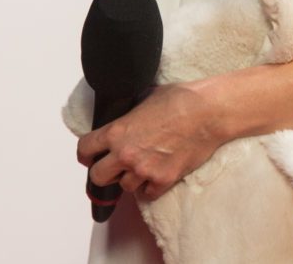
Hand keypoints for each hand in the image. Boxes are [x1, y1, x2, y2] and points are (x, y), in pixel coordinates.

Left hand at [77, 79, 227, 202]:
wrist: (207, 113)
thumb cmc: (180, 100)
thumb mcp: (144, 98)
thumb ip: (129, 113)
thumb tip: (125, 116)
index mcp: (117, 131)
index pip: (85, 149)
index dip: (86, 154)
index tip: (90, 156)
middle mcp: (126, 154)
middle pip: (98, 177)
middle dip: (104, 172)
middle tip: (113, 167)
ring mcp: (144, 170)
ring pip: (125, 187)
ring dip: (131, 179)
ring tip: (142, 168)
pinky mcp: (163, 180)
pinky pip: (147, 194)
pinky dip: (150, 188)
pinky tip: (156, 175)